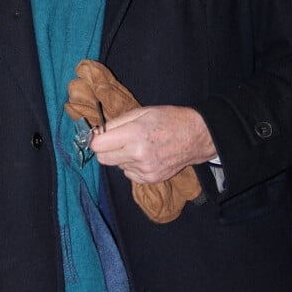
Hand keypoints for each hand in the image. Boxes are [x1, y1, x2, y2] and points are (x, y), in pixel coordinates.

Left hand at [90, 104, 216, 183]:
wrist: (195, 136)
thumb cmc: (168, 119)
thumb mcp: (142, 112)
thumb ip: (116, 123)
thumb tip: (96, 133)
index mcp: (134, 134)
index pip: (98, 145)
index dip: (96, 139)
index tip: (99, 135)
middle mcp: (137, 154)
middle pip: (103, 159)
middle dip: (105, 149)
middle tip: (116, 140)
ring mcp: (144, 169)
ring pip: (117, 166)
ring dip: (121, 157)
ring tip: (138, 145)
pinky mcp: (150, 179)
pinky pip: (129, 174)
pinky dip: (132, 166)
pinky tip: (145, 156)